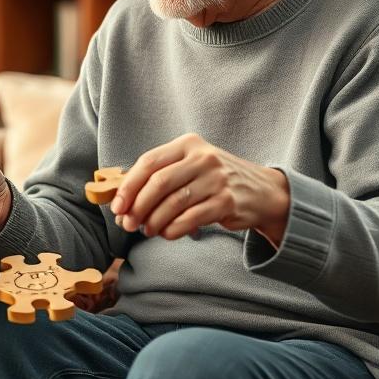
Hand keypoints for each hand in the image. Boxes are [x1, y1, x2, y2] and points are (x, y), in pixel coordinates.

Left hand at [111, 133, 289, 245]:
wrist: (262, 191)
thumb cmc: (214, 180)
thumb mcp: (190, 166)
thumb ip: (160, 176)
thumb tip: (123, 200)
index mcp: (188, 144)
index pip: (149, 162)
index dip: (129, 186)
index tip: (117, 206)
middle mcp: (202, 158)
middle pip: (159, 183)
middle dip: (138, 206)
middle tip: (128, 223)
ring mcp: (216, 179)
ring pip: (174, 202)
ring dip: (154, 221)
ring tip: (146, 230)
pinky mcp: (226, 201)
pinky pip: (191, 218)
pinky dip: (173, 229)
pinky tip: (166, 234)